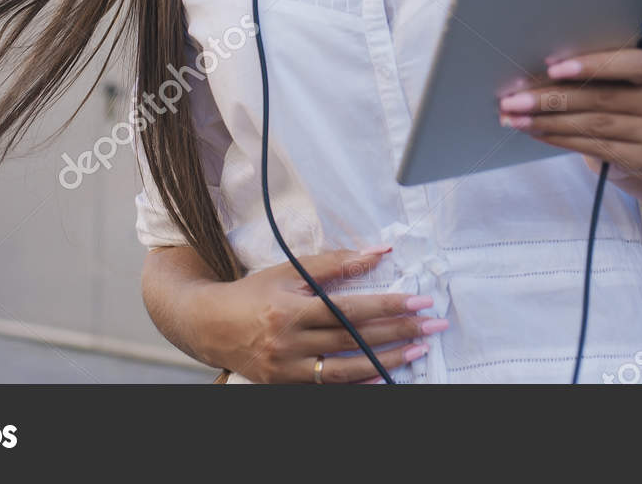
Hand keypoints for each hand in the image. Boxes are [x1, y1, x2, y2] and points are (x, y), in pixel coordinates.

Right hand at [195, 247, 443, 382]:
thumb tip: (378, 252)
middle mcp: (289, 343)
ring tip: (416, 351)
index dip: (388, 307)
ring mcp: (288, 370)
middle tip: (432, 326)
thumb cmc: (252, 293)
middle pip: (353, 340)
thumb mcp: (289, 271)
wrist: (209, 326)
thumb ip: (335, 262)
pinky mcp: (286, 386)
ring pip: (345, 372)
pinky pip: (329, 389)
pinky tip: (384, 375)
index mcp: (290, 310)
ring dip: (386, 362)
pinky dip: (358, 383)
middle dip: (398, 332)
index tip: (419, 302)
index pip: (350, 310)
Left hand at [496, 48, 641, 180]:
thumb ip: (591, 68)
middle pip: (601, 97)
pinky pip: (594, 147)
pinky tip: (537, 132)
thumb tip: (536, 69)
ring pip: (593, 124)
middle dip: (551, 97)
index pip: (631, 63)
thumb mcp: (615, 74)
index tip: (552, 67)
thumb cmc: (619, 93)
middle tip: (513, 99)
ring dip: (548, 121)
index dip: (592, 65)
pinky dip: (559, 138)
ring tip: (516, 117)